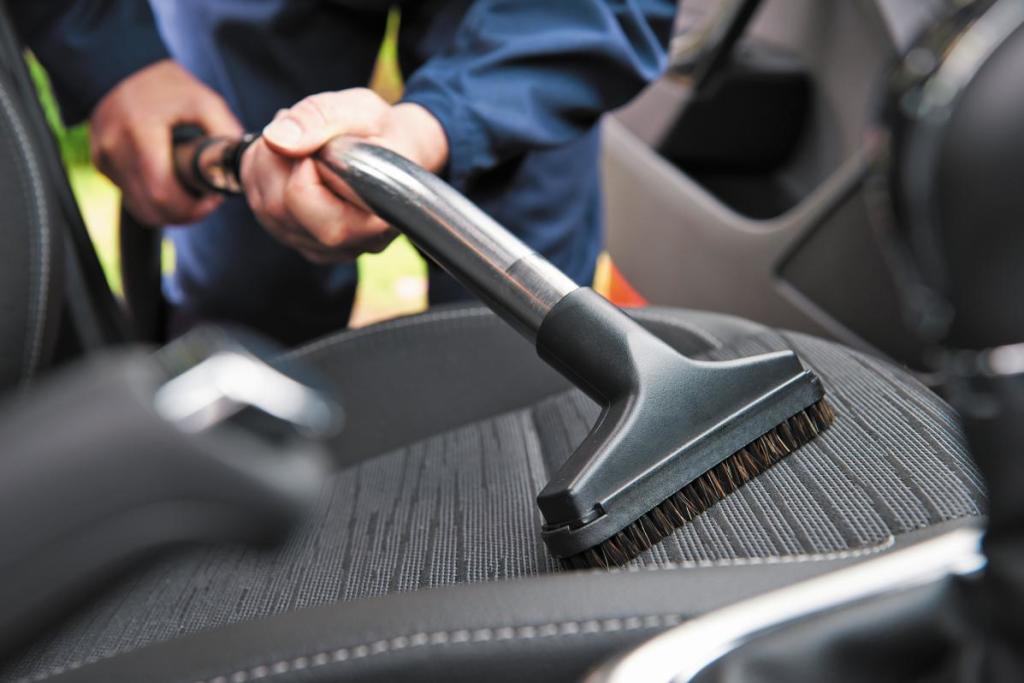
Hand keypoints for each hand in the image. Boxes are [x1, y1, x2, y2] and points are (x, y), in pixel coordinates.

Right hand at [91, 59, 242, 225]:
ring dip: (169, 211)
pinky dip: (152, 200)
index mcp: (141, 131)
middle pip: (151, 209)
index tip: (213, 199)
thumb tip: (241, 166)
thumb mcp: (205, 101)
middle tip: (206, 202)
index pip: (162, 192)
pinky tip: (170, 184)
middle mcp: (116, 148)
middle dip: (184, 214)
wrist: (121, 68)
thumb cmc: (168, 86)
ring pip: (140, 209)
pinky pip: (131, 197)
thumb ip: (225, 132)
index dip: (192, 208)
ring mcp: (104, 158)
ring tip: (190, 194)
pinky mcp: (101, 164)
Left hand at [240, 88, 448, 262]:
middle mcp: (350, 245)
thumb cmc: (382, 133)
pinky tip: (289, 159)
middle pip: (279, 209)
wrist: (396, 152)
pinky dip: (263, 177)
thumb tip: (276, 140)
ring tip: (299, 141)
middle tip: (300, 130)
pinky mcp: (303, 243)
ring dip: (266, 164)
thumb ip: (320, 119)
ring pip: (265, 211)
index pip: (311, 206)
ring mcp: (324, 249)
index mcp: (374, 221)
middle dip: (276, 160)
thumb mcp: (360, 110)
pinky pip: (262, 213)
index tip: (320, 141)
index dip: (302, 165)